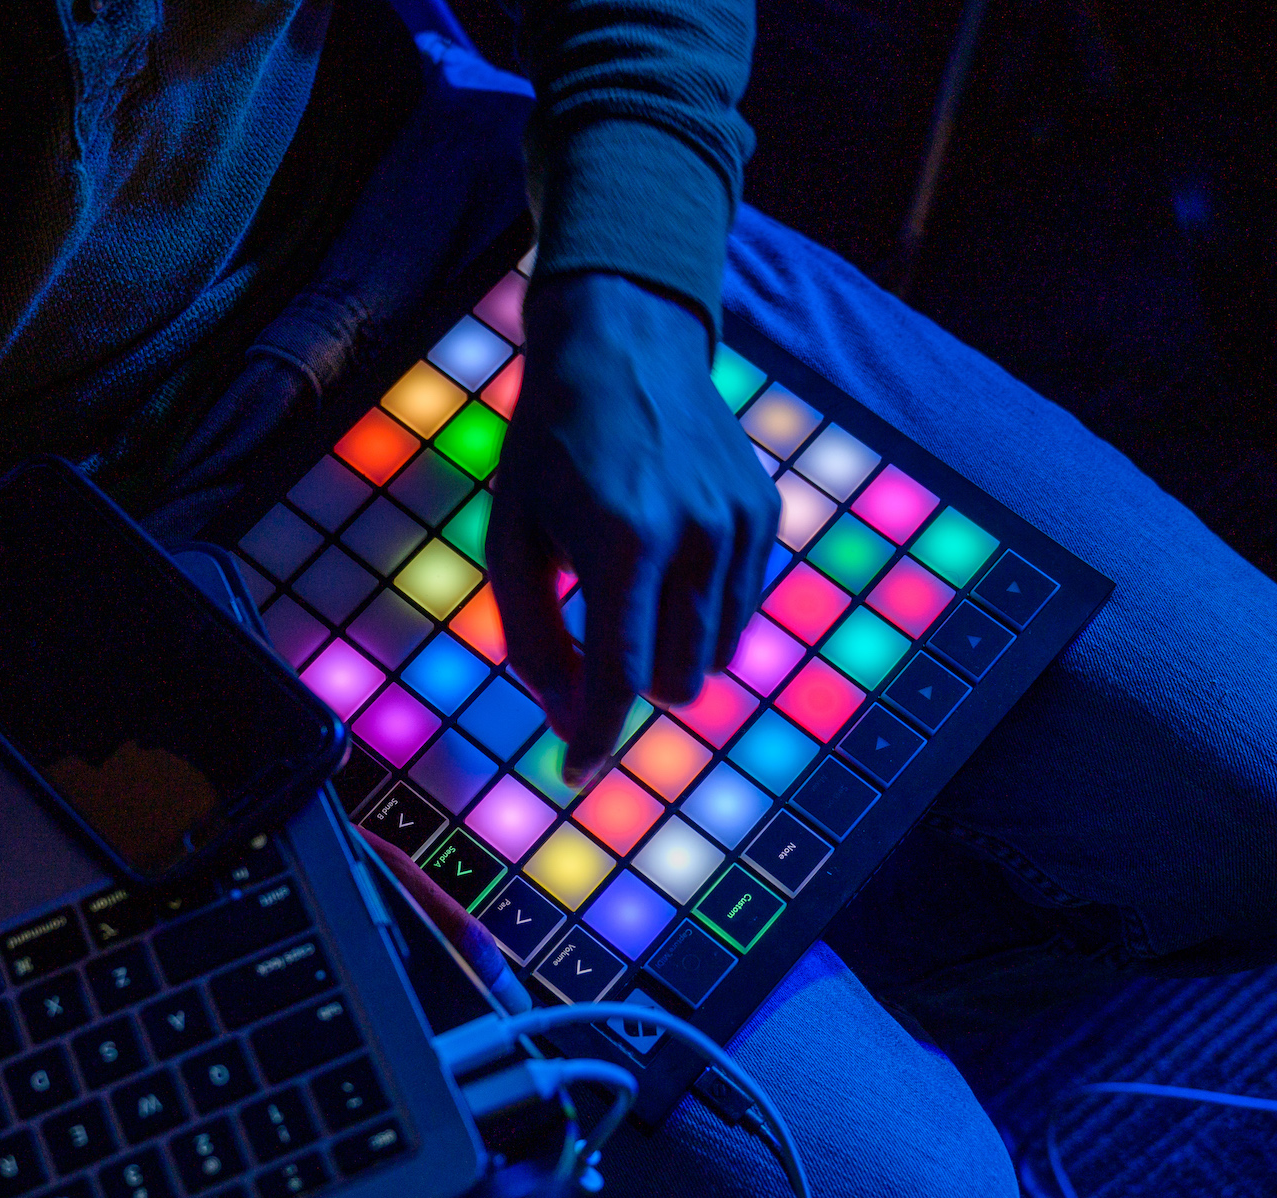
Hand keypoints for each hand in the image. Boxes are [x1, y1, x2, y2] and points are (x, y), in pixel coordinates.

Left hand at [488, 272, 778, 786]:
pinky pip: (737, 609)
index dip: (594, 737)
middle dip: (631, 690)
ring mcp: (740, 525)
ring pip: (714, 656)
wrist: (622, 346)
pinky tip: (662, 562)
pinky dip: (696, 613)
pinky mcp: (764, 514)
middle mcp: (695, 535)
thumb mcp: (512, 540)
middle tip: (592, 661)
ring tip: (625, 592)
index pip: (620, 677)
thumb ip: (533, 637)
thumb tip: (569, 718)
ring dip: (666, 652)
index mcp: (623, 540)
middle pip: (677, 682)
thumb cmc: (550, 450)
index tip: (573, 772)